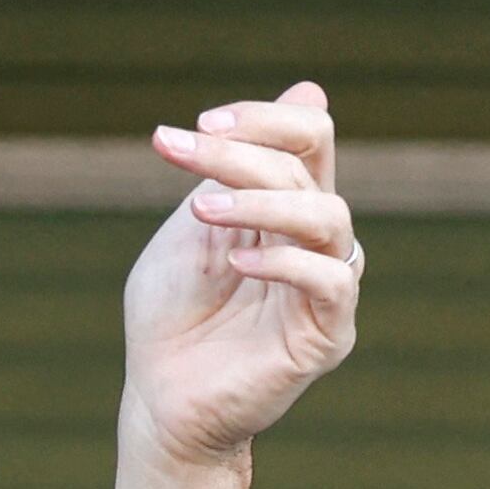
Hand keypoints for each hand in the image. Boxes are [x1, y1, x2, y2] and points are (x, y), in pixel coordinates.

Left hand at [126, 87, 360, 467]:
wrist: (159, 402)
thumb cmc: (172, 319)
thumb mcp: (191, 232)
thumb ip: (231, 172)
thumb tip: (309, 86)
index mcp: (287, 208)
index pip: (306, 138)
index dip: (261, 119)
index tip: (195, 125)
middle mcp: (316, 239)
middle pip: (308, 166)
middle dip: (243, 151)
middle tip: (187, 146)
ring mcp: (327, 285)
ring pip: (327, 214)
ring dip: (262, 200)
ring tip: (199, 210)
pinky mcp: (328, 333)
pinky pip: (330, 280)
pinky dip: (285, 262)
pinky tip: (236, 263)